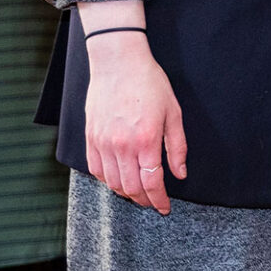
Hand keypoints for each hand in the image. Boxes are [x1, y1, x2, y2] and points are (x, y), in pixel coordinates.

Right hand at [81, 19, 187, 213]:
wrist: (118, 62)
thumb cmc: (149, 83)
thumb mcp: (173, 112)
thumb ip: (177, 147)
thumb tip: (180, 174)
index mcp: (145, 140)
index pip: (152, 183)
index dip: (159, 200)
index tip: (164, 208)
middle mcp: (122, 146)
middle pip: (131, 188)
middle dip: (144, 200)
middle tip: (153, 203)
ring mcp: (103, 143)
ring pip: (112, 182)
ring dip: (126, 193)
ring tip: (138, 194)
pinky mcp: (90, 138)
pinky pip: (96, 169)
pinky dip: (107, 181)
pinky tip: (118, 180)